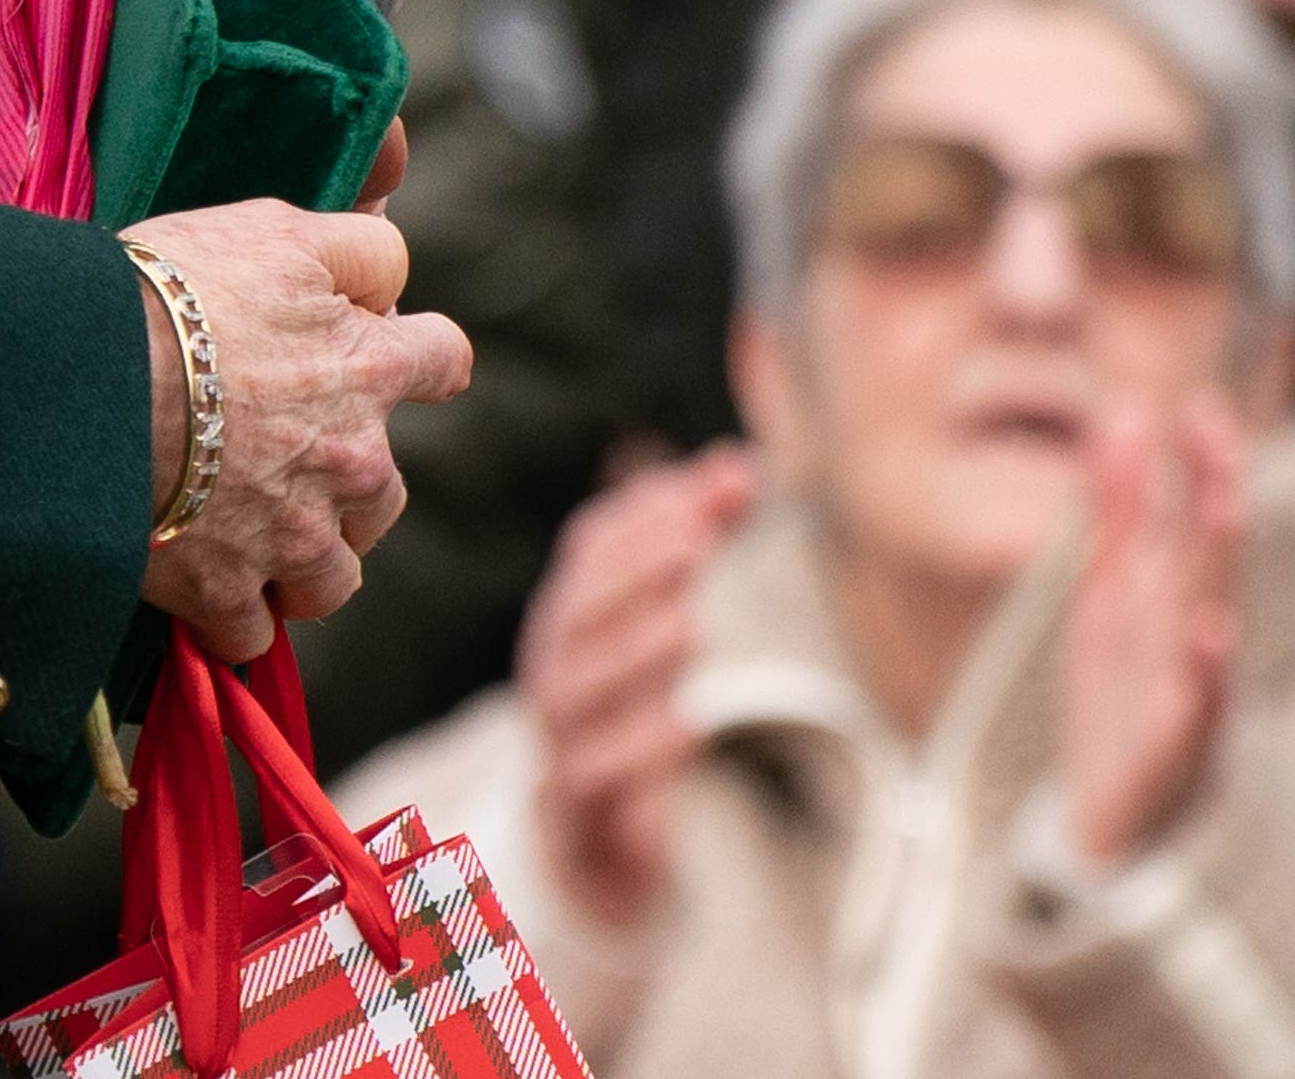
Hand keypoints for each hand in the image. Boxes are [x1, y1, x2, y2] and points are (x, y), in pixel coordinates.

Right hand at [119, 199, 471, 659]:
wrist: (85, 380)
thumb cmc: (172, 294)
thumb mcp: (275, 230)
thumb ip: (354, 248)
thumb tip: (390, 270)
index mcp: (369, 369)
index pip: (443, 360)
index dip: (416, 361)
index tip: (382, 361)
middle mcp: (353, 463)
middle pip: (386, 493)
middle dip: (344, 483)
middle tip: (276, 457)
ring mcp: (295, 538)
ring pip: (331, 579)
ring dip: (299, 562)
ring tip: (241, 535)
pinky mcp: (228, 593)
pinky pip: (250, 634)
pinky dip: (228, 616)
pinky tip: (195, 585)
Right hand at [513, 447, 751, 933]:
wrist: (591, 831)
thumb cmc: (629, 698)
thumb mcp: (663, 615)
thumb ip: (698, 536)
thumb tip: (740, 462)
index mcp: (571, 608)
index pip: (591, 549)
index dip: (641, 518)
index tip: (702, 495)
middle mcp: (554, 664)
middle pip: (578, 610)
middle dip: (634, 574)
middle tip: (695, 544)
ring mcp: (559, 735)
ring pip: (578, 691)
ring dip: (634, 653)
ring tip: (690, 623)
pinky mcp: (578, 807)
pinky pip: (593, 776)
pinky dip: (637, 751)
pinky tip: (687, 726)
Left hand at [1055, 395, 1245, 873]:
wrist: (1123, 822)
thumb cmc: (1126, 692)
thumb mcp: (1108, 592)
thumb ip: (1116, 509)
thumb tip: (1121, 414)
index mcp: (1170, 599)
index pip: (1189, 519)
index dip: (1198, 464)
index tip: (1205, 404)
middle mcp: (1189, 636)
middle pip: (1206, 555)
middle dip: (1215, 491)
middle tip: (1221, 430)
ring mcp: (1189, 692)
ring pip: (1209, 616)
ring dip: (1218, 564)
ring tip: (1226, 504)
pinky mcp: (1175, 749)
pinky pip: (1195, 707)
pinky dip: (1207, 674)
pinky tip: (1213, 637)